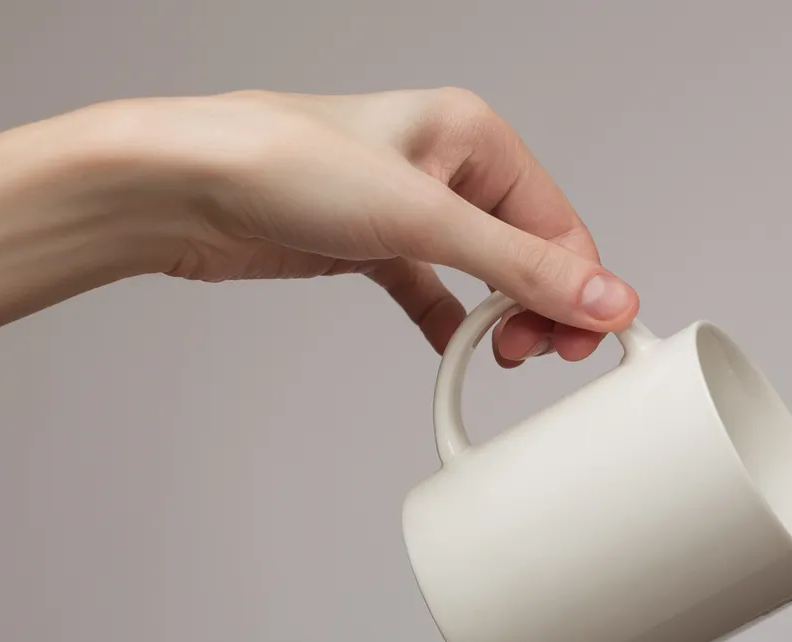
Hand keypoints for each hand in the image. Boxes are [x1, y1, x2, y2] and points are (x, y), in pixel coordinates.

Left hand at [101, 88, 638, 364]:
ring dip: (494, 319)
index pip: (556, 221)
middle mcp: (445, 167)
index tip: (584, 343)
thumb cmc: (287, 166)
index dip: (577, 287)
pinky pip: (430, 289)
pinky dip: (446, 322)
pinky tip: (454, 352)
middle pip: (524, 250)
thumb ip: (518, 267)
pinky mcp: (368, 245)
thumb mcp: (422, 220)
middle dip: (536, 307)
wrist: (188, 187)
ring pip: (480, 273)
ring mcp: (406, 208)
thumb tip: (603, 296)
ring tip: (494, 356)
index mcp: (473, 135)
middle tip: (527, 355)